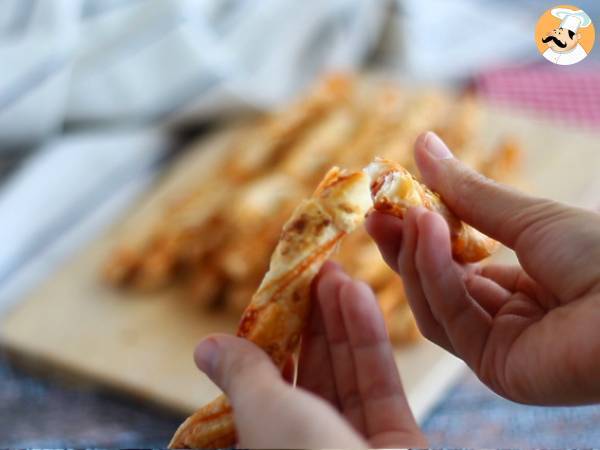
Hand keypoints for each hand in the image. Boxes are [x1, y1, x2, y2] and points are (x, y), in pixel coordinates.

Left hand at [194, 262, 425, 448]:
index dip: (275, 338)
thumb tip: (205, 346)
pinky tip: (358, 295)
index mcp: (270, 448)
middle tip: (314, 273)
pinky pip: (380, 385)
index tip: (281, 297)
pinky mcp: (399, 444)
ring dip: (342, 321)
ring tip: (335, 272)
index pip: (270, 386)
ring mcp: (357, 448)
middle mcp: (312, 448)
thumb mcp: (265, 416)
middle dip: (313, 321)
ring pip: (348, 374)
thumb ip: (242, 376)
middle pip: (313, 375)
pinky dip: (370, 340)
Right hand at [367, 131, 599, 405]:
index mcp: (519, 283)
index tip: (390, 198)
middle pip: (435, 285)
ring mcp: (498, 345)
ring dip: (416, 256)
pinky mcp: (494, 368)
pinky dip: (435, 274)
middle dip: (404, 247)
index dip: (421, 231)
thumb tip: (422, 144)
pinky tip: (429, 234)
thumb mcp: (525, 216)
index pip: (453, 260)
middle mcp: (504, 316)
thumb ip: (466, 191)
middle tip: (374, 211)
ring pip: (434, 303)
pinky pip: (449, 318)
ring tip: (406, 214)